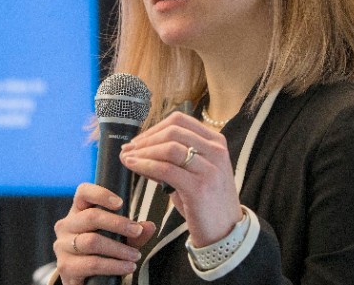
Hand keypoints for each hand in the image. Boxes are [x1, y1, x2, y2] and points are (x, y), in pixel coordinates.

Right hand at [53, 183, 156, 283]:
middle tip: (137, 231)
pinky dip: (113, 266)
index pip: (83, 192)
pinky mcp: (64, 267)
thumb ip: (134, 233)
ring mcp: (62, 246)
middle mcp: (66, 225)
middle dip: (118, 224)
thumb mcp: (120, 239)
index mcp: (78, 212)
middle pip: (91, 217)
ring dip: (118, 249)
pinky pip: (92, 263)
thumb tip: (150, 226)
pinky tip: (127, 267)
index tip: (120, 203)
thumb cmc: (101, 253)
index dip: (101, 194)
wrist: (86, 280)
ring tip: (135, 256)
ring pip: (92, 241)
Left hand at [119, 111, 243, 245]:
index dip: (154, 128)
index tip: (138, 140)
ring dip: (143, 151)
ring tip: (127, 157)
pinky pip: (166, 169)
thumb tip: (139, 150)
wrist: (225, 232)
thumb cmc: (207, 203)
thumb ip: (171, 160)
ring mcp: (210, 168)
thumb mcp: (193, 174)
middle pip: (173, 131)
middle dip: (145, 139)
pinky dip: (145, 165)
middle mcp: (216, 151)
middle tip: (128, 149)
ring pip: (169, 148)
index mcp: (216, 142)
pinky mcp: (199, 187)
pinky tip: (133, 166)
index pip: (180, 121)